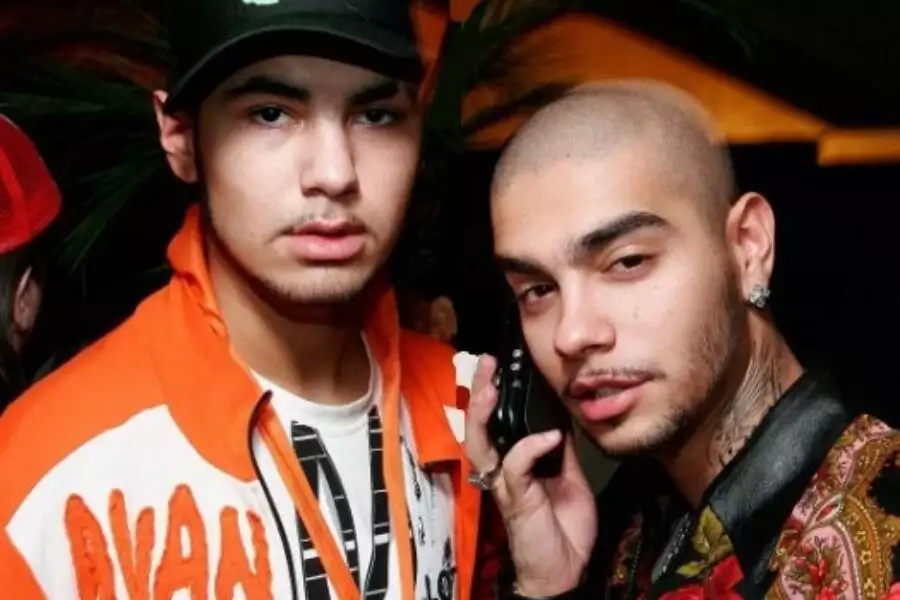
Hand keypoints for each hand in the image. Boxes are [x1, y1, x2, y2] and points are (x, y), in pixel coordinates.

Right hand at [465, 355, 597, 597]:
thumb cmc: (562, 525)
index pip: (493, 420)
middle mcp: (500, 469)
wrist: (565, 570)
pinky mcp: (516, 499)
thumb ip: (558, 448)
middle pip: (477, 425)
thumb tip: (560, 417)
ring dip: (483, 413)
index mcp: (510, 461)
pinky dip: (531, 447)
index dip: (490, 392)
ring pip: (481, 443)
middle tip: (484, 362)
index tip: (497, 362)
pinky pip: (516, 466)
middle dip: (477, 392)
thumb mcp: (567, 475)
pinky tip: (549, 435)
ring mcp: (504, 483)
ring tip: (491, 386)